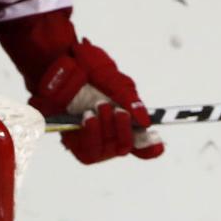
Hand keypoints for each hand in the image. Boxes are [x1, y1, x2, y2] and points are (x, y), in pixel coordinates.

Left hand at [30, 35, 162, 164]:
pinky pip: (91, 151)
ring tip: (100, 105)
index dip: (151, 146)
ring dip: (107, 127)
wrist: (62, 69)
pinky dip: (93, 132)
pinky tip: (89, 117)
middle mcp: (111, 136)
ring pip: (110, 150)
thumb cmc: (91, 73)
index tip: (158, 141)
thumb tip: (145, 121)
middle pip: (126, 146)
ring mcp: (95, 143)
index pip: (141, 142)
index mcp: (125, 121)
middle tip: (118, 110)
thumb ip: (131, 100)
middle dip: (124, 128)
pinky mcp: (77, 146)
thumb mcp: (116, 82)